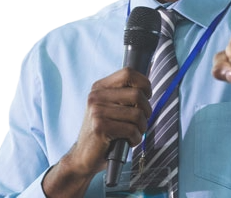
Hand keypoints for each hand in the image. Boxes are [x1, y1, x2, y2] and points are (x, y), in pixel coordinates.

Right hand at [42, 67, 152, 196]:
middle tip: (142, 121)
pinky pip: (131, 130)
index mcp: (100, 87)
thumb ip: (125, 94)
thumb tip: (147, 86)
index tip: (147, 96)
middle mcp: (96, 96)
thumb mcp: (111, 106)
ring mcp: (96, 111)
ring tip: (134, 132)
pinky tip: (128, 141)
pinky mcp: (100, 127)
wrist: (82, 157)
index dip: (144, 83)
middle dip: (147, 110)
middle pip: (137, 94)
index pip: (128, 73)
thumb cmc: (104, 131)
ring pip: (137, 114)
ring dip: (142, 127)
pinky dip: (136, 138)